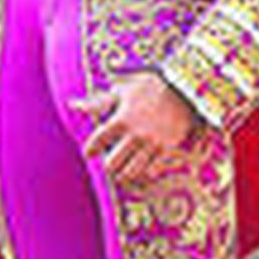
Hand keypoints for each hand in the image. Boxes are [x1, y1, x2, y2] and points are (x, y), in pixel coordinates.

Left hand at [73, 72, 202, 191]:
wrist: (186, 88)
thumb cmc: (152, 85)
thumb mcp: (123, 89)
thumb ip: (99, 102)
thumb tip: (73, 104)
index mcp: (121, 119)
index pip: (96, 143)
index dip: (90, 150)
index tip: (90, 152)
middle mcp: (134, 135)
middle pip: (112, 164)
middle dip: (108, 164)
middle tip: (109, 161)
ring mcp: (151, 144)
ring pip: (130, 172)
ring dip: (124, 173)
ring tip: (123, 170)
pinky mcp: (167, 149)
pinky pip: (151, 171)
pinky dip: (143, 174)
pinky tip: (141, 171)